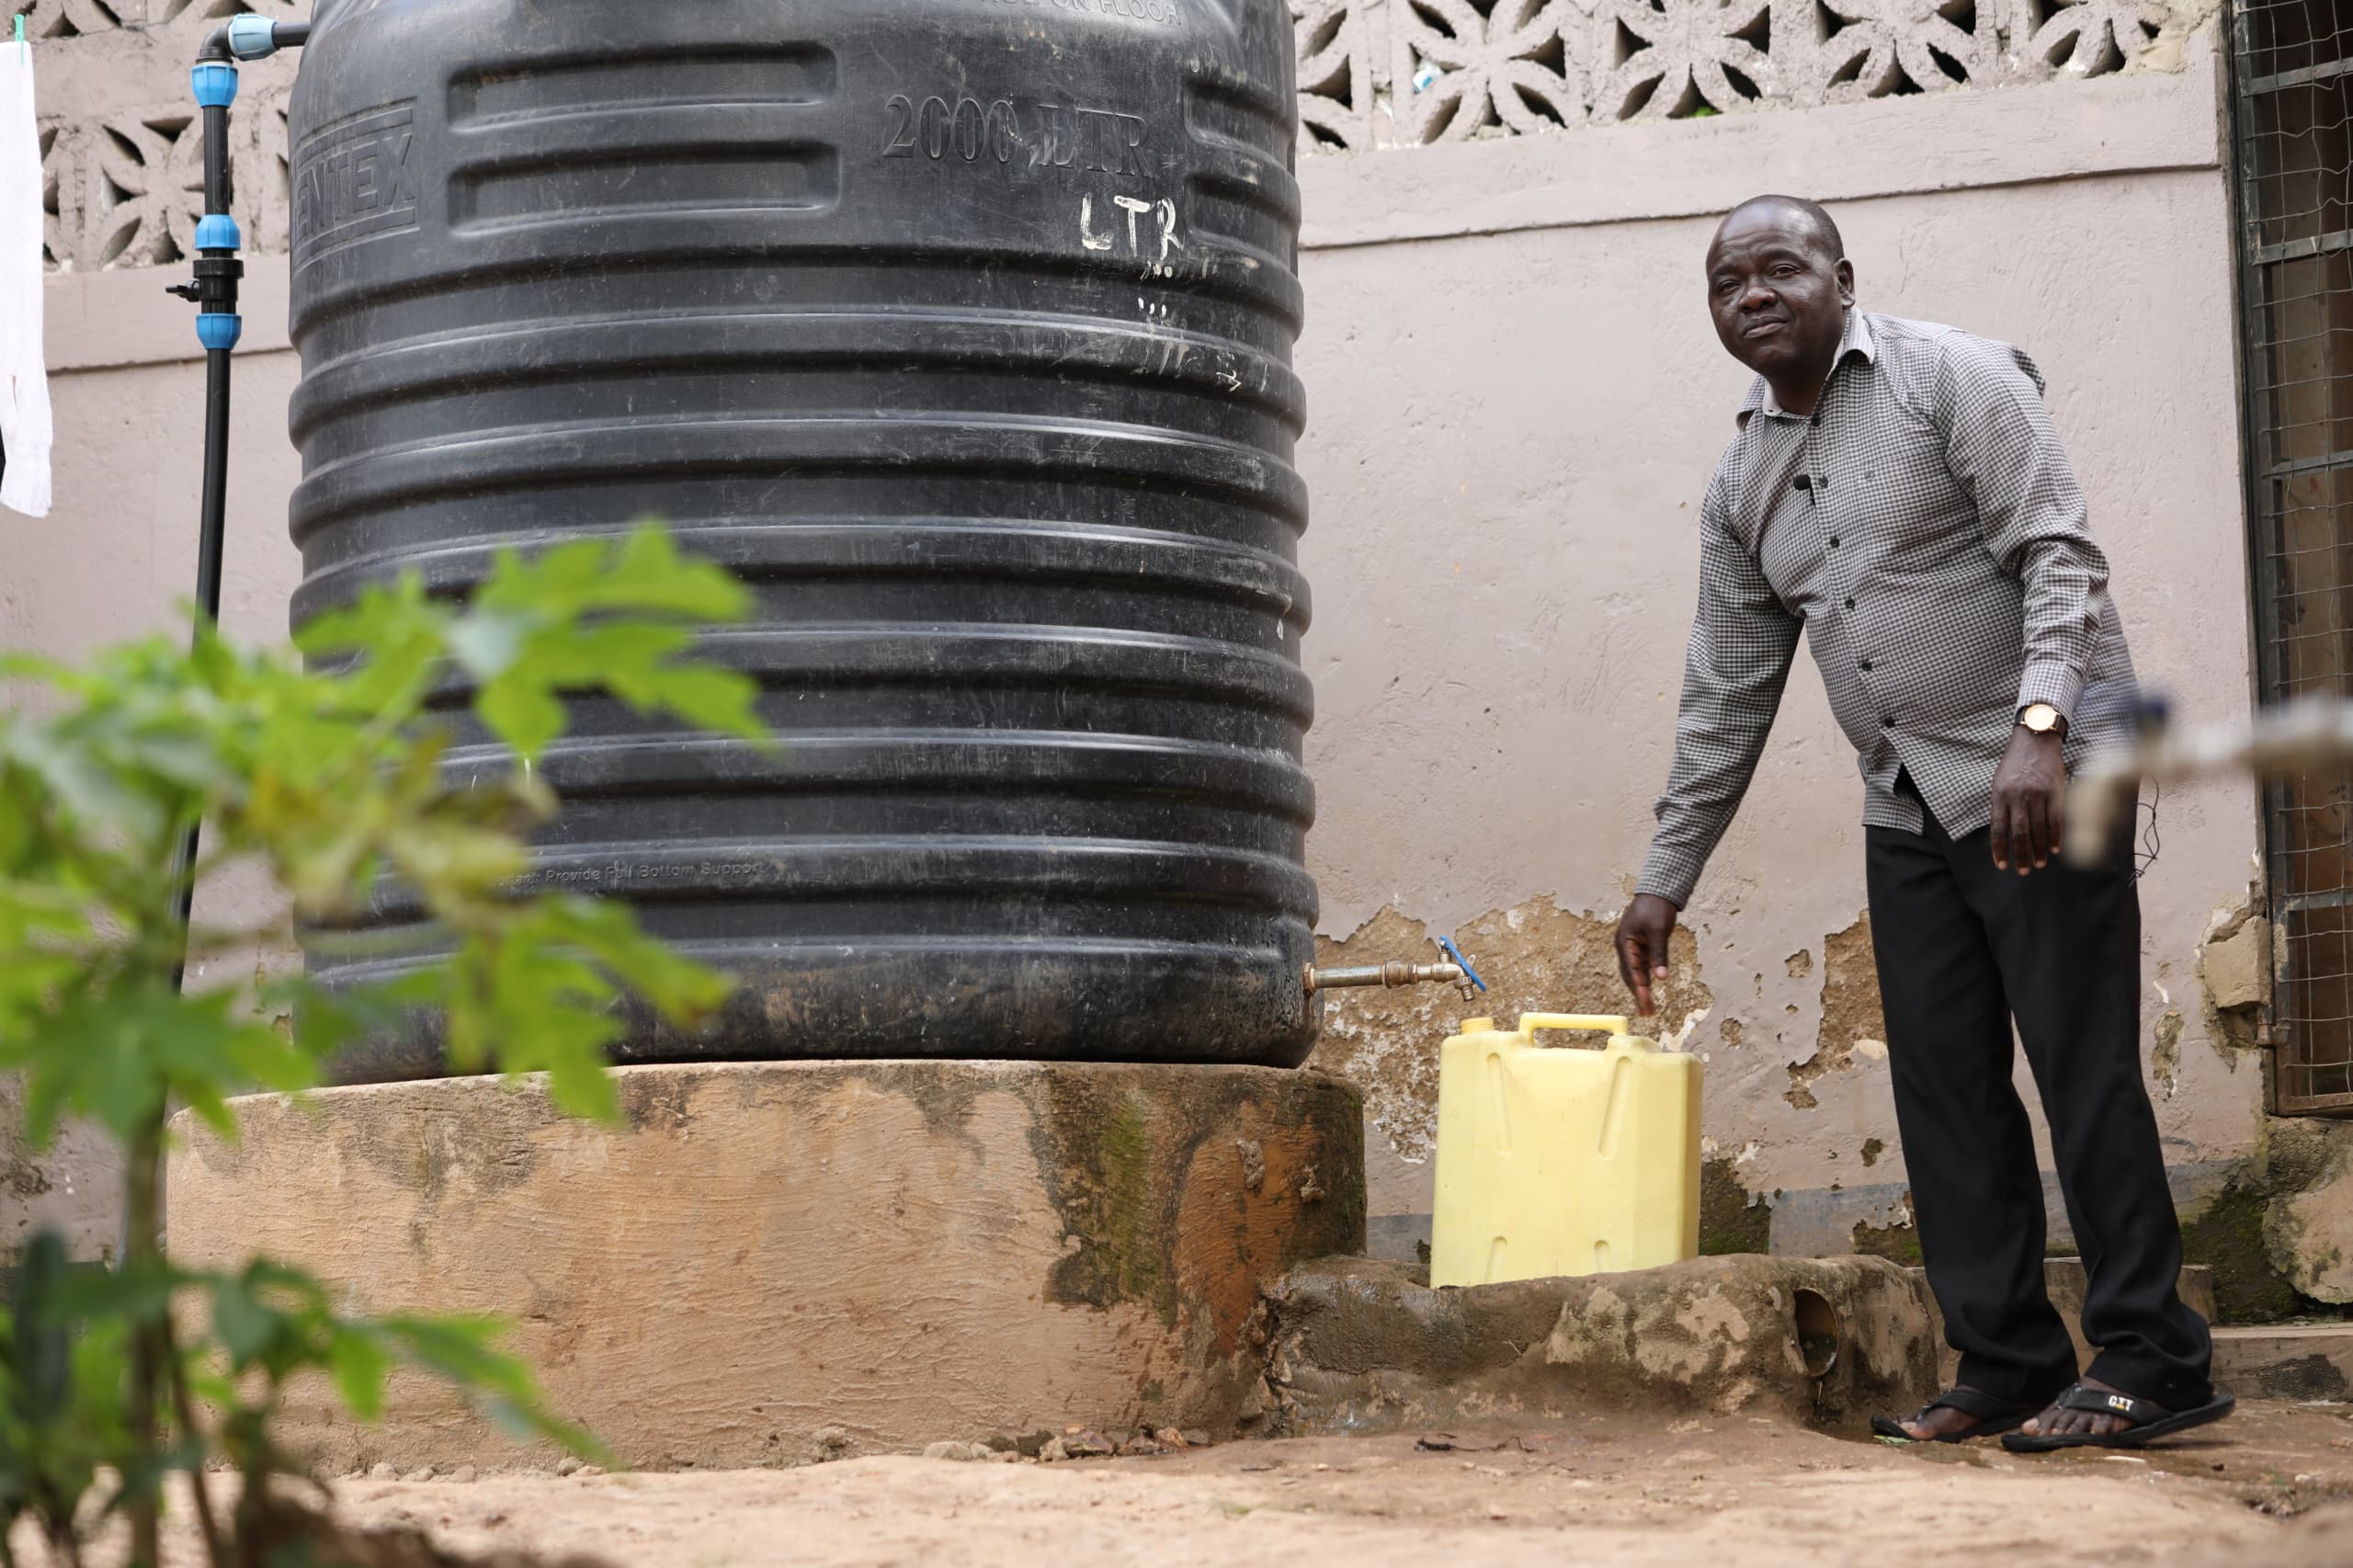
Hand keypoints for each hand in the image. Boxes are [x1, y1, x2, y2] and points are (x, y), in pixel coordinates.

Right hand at [1615, 893, 1680, 1015]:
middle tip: (1647, 1013)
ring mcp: (1632, 948)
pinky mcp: (1641, 948)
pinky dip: (1646, 981)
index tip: (1645, 1001)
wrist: (1658, 893)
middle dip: (1638, 994)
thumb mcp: (1659, 931)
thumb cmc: (1656, 908)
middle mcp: (1625, 947)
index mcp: (1624, 942)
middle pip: (1630, 975)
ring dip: (1641, 990)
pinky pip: (1642, 968)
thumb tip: (1662, 978)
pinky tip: (1649, 993)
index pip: (1631, 969)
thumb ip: (1659, 955)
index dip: (1638, 987)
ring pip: (1635, 974)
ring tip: (1648, 1009)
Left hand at [1990, 725, 2066, 873]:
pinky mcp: (2055, 792)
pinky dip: (2055, 837)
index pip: (1998, 829)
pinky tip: (2055, 849)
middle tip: (2023, 871)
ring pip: (2038, 830)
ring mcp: (2038, 795)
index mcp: (2000, 796)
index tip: (2002, 865)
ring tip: (2039, 863)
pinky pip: (2056, 820)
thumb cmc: (2015, 763)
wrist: (2036, 740)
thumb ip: (2001, 806)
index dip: (2000, 850)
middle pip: (2019, 834)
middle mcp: (2018, 797)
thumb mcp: (1999, 782)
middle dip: (2021, 855)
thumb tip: (2003, 833)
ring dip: (2039, 850)